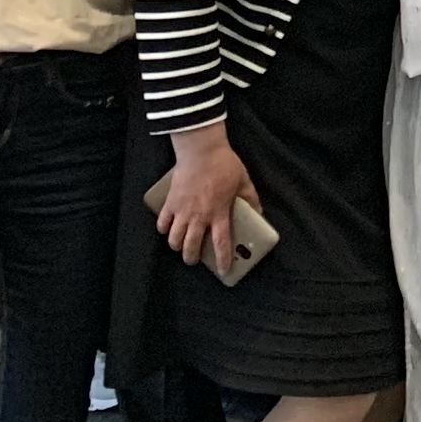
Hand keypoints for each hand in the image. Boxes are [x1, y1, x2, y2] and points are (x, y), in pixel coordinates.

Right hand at [152, 135, 260, 275]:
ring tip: (180, 246)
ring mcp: (182, 211)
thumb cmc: (223, 164)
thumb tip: (258, 211)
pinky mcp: (170, 203)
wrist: (201, 150)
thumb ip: (250, 198)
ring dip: (177, 246)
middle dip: (191, 258)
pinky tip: (167, 229)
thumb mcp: (244, 181)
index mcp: (218, 213)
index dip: (223, 259)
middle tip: (193, 259)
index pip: (221, 243)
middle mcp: (199, 216)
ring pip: (174, 239)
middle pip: (191, 247)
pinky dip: (163, 229)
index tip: (224, 271)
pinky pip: (162, 223)